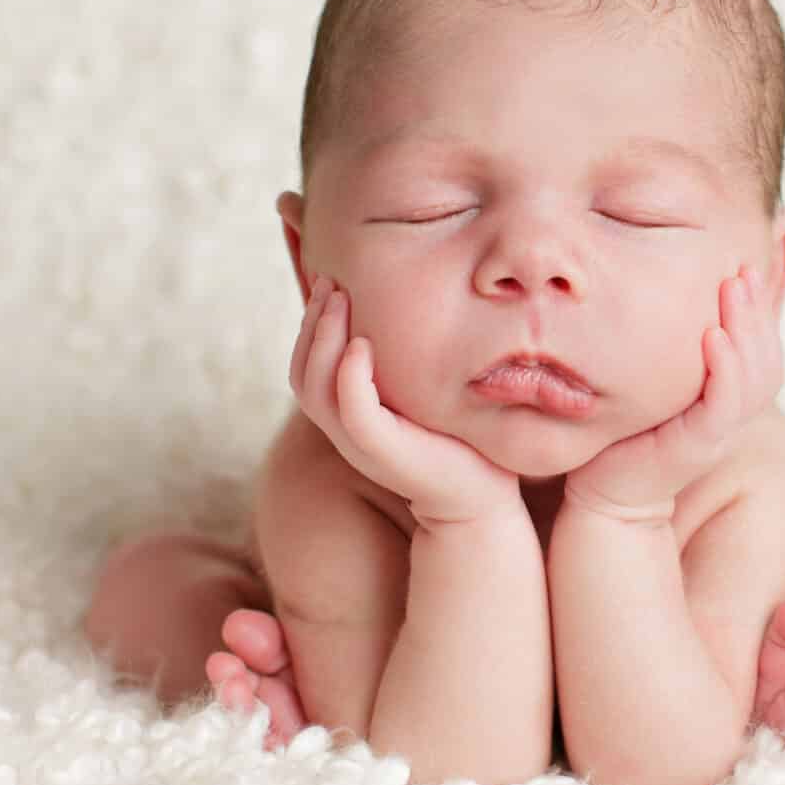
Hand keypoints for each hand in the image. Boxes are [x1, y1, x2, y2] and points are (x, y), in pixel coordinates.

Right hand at [289, 276, 521, 527]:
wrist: (482, 501)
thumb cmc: (458, 443)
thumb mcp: (421, 397)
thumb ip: (402, 368)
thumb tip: (407, 315)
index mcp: (349, 418)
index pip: (306, 370)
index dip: (310, 327)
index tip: (328, 285)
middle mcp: (346, 432)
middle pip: (302, 375)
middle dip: (311, 324)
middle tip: (329, 283)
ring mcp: (362, 444)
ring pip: (316, 390)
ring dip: (322, 340)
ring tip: (339, 301)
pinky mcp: (385, 452)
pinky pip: (353, 412)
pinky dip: (350, 377)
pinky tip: (361, 344)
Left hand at [563, 265, 781, 524]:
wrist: (601, 494)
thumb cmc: (619, 433)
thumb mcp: (649, 382)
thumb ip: (666, 349)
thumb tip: (657, 287)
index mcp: (723, 399)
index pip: (760, 351)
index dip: (759, 312)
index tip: (746, 268)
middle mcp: (729, 415)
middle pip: (767, 360)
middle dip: (758, 311)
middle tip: (744, 269)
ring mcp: (718, 433)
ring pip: (754, 379)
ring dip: (747, 329)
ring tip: (734, 288)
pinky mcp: (698, 448)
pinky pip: (724, 406)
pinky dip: (725, 369)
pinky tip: (714, 337)